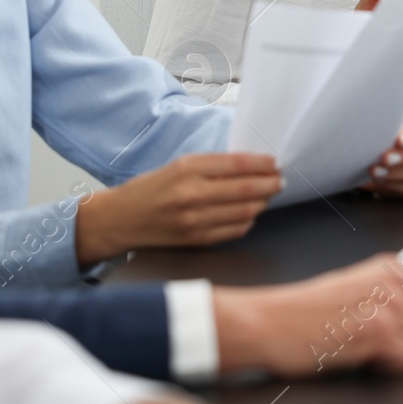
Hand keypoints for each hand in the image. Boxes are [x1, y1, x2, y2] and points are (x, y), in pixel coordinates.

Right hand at [74, 153, 281, 262]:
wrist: (121, 219)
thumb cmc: (151, 189)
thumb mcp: (178, 166)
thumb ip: (212, 167)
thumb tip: (250, 167)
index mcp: (188, 168)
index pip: (237, 164)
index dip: (262, 164)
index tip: (275, 163)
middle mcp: (192, 194)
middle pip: (246, 189)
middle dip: (270, 184)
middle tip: (281, 180)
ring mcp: (195, 220)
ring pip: (244, 211)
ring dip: (262, 203)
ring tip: (268, 195)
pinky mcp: (196, 240)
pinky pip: (234, 230)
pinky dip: (247, 220)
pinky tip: (250, 213)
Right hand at [212, 253, 402, 376]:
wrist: (269, 322)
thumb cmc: (306, 314)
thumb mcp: (359, 290)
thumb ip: (398, 298)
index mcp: (394, 268)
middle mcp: (395, 281)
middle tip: (396, 352)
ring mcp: (388, 304)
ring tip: (376, 352)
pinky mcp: (377, 331)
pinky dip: (391, 369)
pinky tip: (367, 358)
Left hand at [362, 111, 402, 198]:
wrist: (388, 147)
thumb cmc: (392, 130)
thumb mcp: (394, 120)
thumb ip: (392, 122)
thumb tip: (377, 126)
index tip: (398, 140)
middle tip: (384, 158)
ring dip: (397, 174)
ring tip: (376, 171)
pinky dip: (395, 187)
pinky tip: (380, 182)